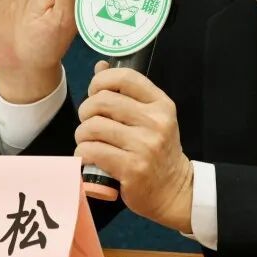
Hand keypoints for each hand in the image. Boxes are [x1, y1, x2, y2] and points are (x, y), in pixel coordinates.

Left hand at [74, 62, 193, 233]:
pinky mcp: (131, 168)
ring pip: (92, 127)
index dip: (101, 81)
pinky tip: (89, 156)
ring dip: (82, 134)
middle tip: (89, 122)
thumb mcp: (151, 117)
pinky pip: (91, 150)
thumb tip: (100, 66)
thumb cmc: (158, 150)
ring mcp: (144, 146)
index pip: (125, 77)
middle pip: (102, 101)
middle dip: (86, 110)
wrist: (174, 190)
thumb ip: (127, 92)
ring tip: (89, 141)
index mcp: (161, 104)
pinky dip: (82, 153)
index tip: (95, 93)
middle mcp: (155, 122)